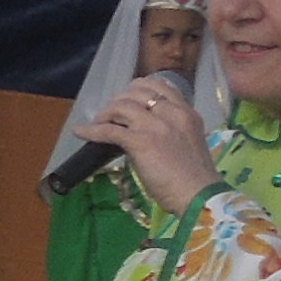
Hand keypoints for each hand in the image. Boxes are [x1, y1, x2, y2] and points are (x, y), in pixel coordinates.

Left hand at [85, 75, 216, 213]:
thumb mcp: (187, 143)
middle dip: (118, 100)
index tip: (126, 99)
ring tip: (97, 123)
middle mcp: (172, 113)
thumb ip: (171, 131)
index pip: (159, 86)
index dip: (137, 89)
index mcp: (186, 112)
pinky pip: (110, 130)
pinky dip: (92, 130)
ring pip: (121, 106)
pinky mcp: (141, 141)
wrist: (200, 194)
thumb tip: (146, 133)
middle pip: (137, 93)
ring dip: (105, 113)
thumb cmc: (194, 178)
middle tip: (108, 115)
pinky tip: (80, 132)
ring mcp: (156, 126)